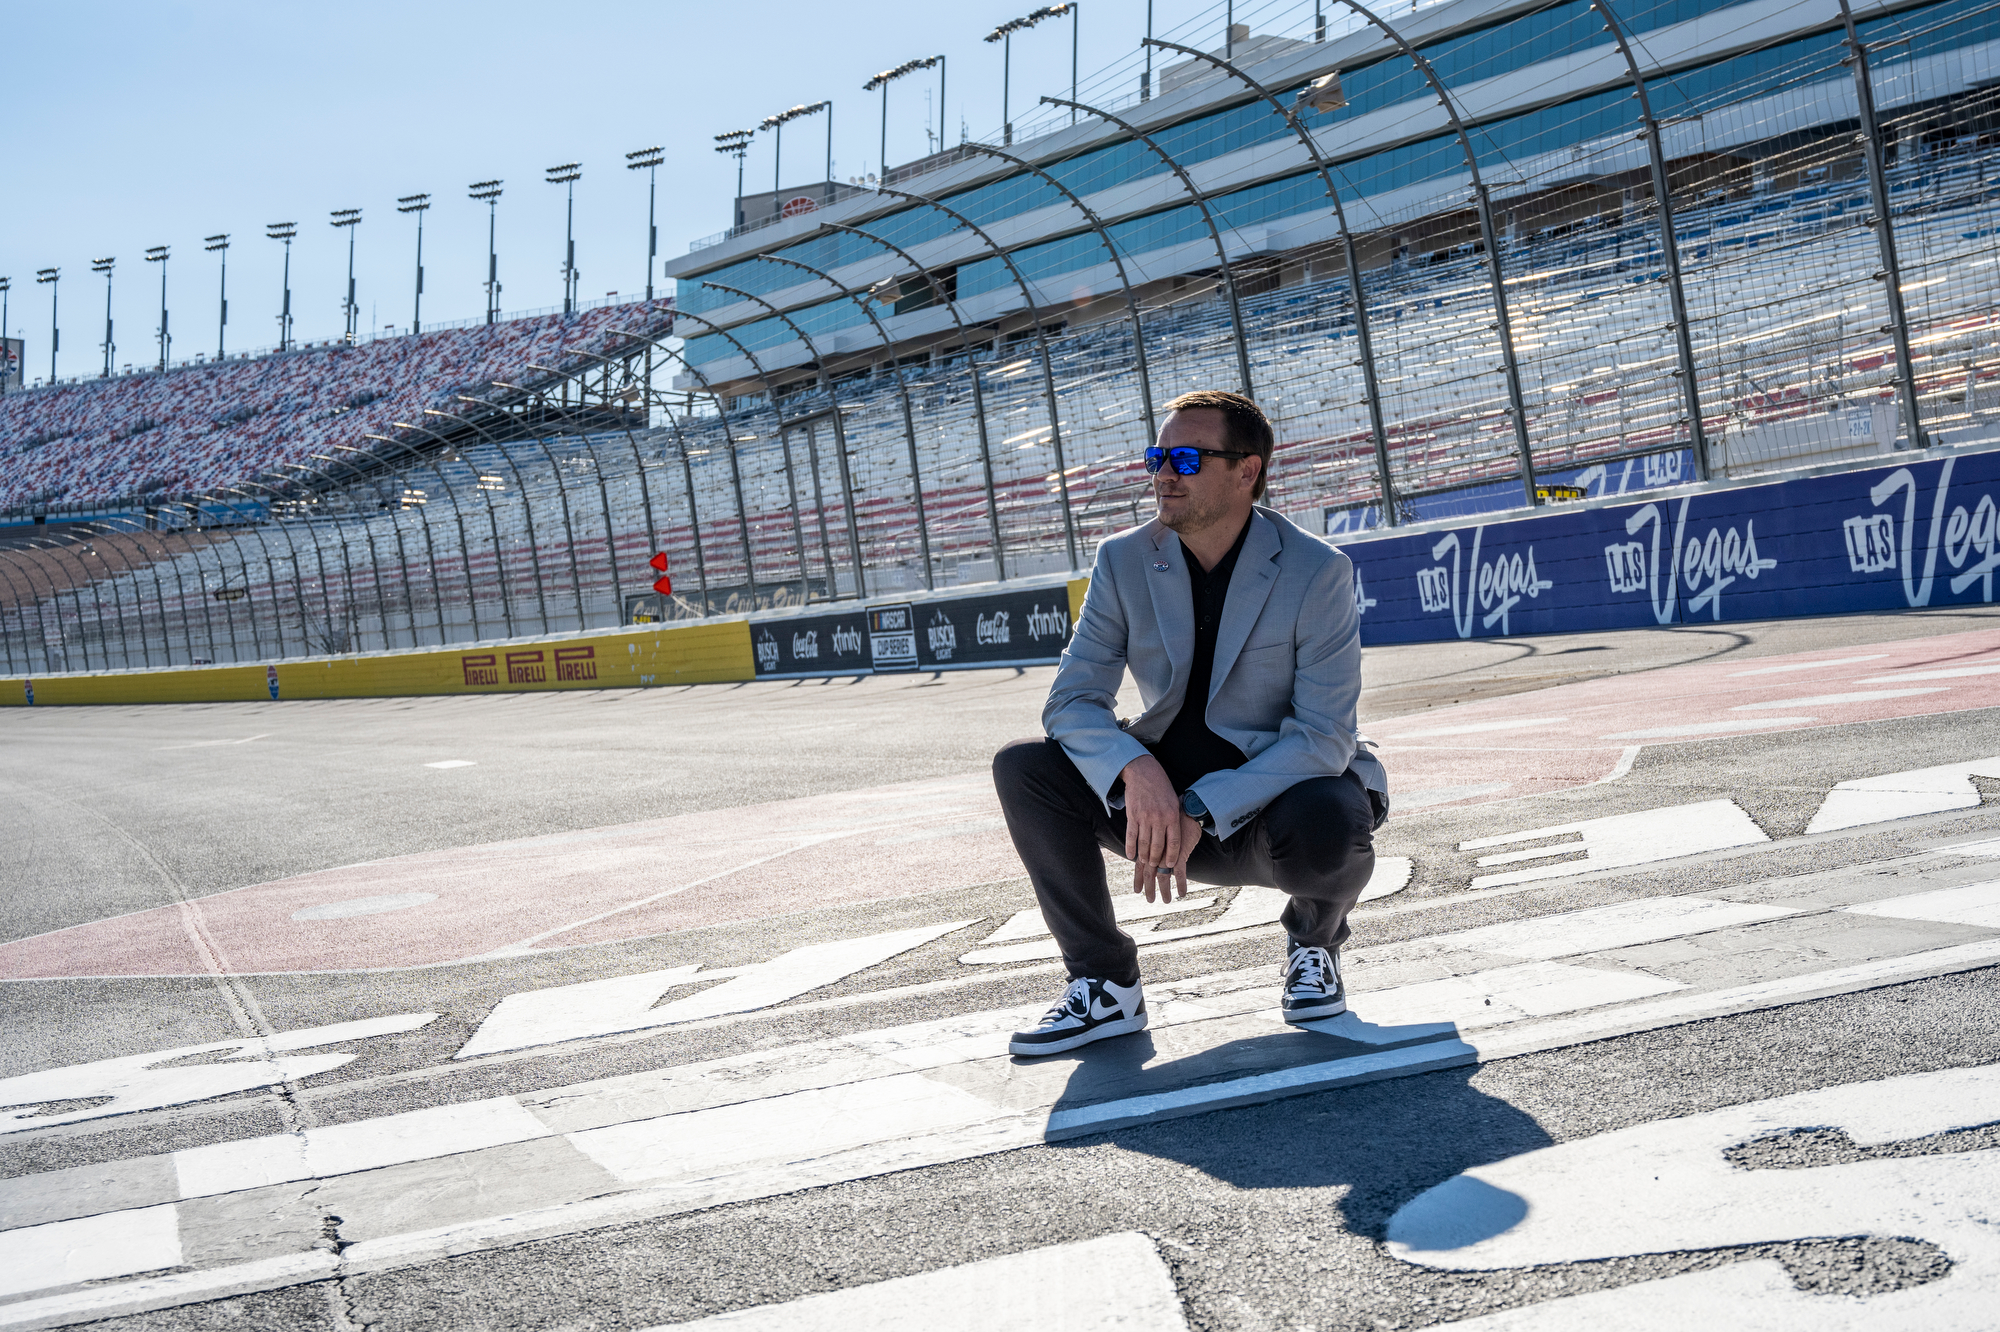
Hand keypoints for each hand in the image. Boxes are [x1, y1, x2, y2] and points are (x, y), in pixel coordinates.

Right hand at [1120, 755, 1198, 902]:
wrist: (1144, 772)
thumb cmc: (1161, 788)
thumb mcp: (1174, 802)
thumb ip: (1174, 819)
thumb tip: (1176, 837)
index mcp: (1172, 816)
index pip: (1174, 842)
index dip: (1172, 856)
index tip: (1171, 865)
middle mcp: (1159, 818)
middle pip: (1158, 846)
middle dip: (1156, 860)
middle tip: (1155, 868)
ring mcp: (1145, 817)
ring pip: (1144, 843)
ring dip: (1144, 856)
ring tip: (1144, 863)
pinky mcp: (1132, 815)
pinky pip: (1131, 836)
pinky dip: (1130, 848)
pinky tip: (1131, 855)